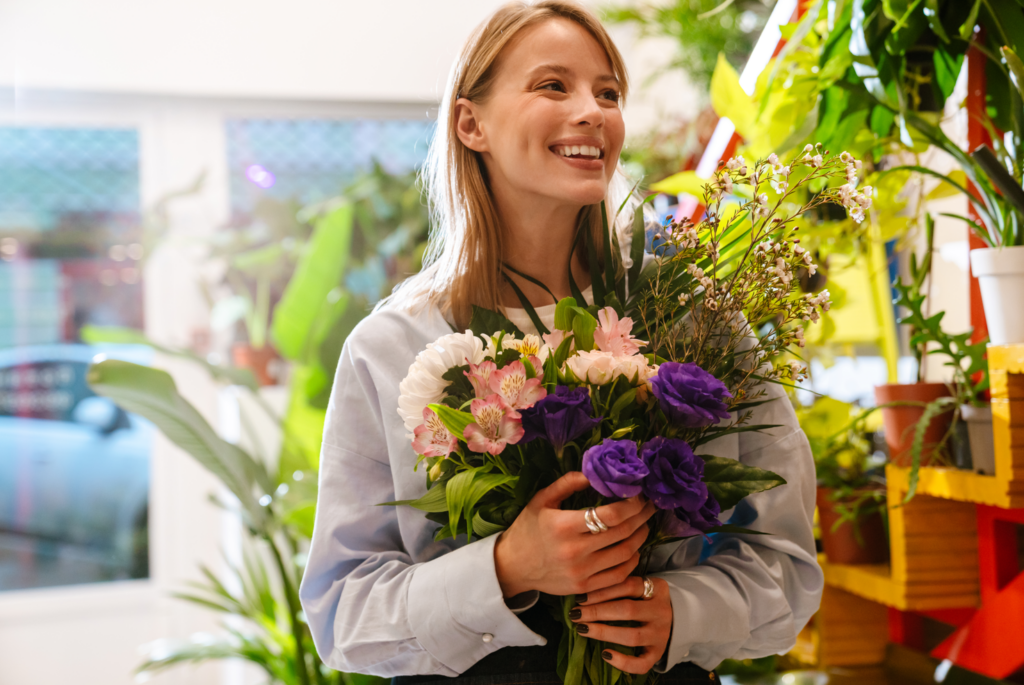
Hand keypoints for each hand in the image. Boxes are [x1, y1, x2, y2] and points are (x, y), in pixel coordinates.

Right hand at [494, 471, 655, 597]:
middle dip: (641, 517)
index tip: (639, 494)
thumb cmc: (527, 529)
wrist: (512, 567)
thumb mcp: (541, 500)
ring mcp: (581, 572)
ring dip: (640, 537)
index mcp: (564, 526)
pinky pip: (619, 575)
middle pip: (622, 533)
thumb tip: (593, 473)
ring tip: (644, 524)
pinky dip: (632, 560)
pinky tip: (633, 549)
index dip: (631, 504)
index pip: (610, 515)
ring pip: (625, 554)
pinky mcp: (584, 588)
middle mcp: (575, 551)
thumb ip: (567, 483)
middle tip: (650, 506)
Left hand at [570, 576, 672, 674]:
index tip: (580, 597)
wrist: (678, 619)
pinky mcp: (658, 653)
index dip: (602, 591)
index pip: (628, 585)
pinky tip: (605, 654)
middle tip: (576, 613)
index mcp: (658, 589)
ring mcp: (661, 634)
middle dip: (597, 611)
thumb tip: (584, 591)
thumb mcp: (640, 587)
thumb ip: (620, 585)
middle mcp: (662, 611)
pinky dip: (622, 661)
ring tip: (582, 629)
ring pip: (632, 636)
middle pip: (627, 610)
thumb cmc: (647, 600)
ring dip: (604, 632)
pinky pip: (641, 663)